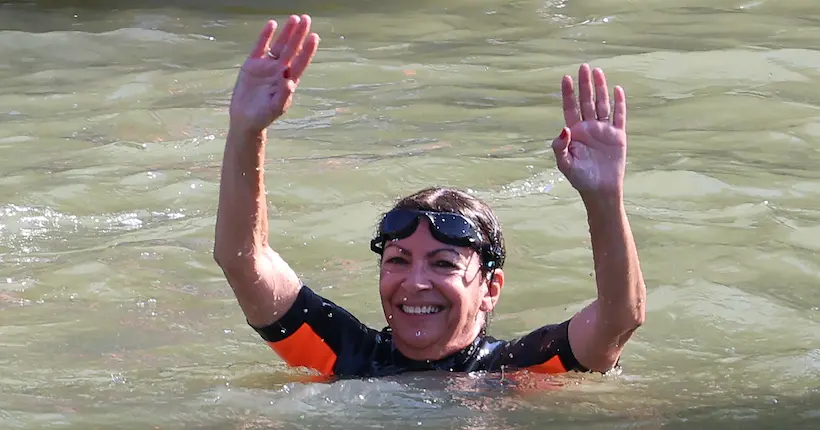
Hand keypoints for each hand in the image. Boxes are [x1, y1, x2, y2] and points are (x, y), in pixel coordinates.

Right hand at [229, 15, 319, 135]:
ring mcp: (266, 66)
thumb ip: (283, 96)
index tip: (314, 37)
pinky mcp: (252, 64)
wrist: (245, 118)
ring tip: (294, 18)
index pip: (300, 62)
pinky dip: (265, 36)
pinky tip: (272, 24)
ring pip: (278, 45)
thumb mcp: (274, 108)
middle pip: (291, 49)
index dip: (307, 50)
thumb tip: (289, 83)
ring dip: (286, 32)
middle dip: (299, 35)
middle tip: (306, 19)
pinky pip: (260, 47)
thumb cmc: (264, 116)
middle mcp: (280, 70)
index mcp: (288, 80)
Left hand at [551, 64, 626, 199]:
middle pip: (586, 101)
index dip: (568, 93)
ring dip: (600, 89)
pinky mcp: (618, 136)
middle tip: (583, 66)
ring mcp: (604, 131)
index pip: (570, 108)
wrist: (600, 191)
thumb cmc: (580, 179)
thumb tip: (563, 128)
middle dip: (584, 84)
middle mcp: (589, 128)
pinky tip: (617, 89)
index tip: (566, 77)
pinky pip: (619, 116)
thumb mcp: (565, 164)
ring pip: (602, 105)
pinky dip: (619, 103)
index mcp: (574, 132)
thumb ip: (560, 147)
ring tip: (598, 72)